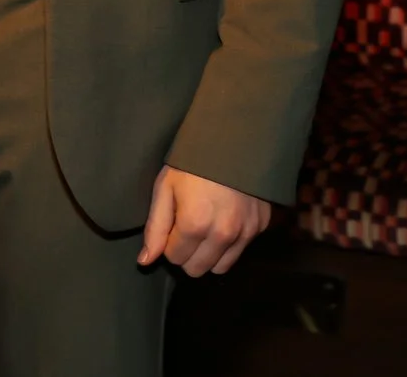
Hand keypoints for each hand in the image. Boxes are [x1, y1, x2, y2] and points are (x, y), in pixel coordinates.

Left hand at [139, 167, 270, 276]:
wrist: (235, 138)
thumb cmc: (193, 160)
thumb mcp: (166, 186)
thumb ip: (155, 227)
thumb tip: (145, 261)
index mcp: (195, 224)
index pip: (174, 258)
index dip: (169, 243)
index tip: (173, 224)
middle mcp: (223, 234)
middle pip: (197, 269)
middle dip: (187, 254)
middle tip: (187, 228)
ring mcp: (245, 231)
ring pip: (220, 267)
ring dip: (209, 254)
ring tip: (206, 228)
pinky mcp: (261, 225)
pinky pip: (240, 250)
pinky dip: (230, 243)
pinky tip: (225, 219)